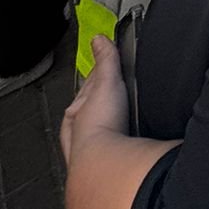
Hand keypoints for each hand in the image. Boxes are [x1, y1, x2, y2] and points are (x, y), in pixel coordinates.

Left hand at [60, 34, 128, 167]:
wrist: (105, 165)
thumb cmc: (100, 125)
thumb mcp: (106, 83)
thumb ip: (105, 61)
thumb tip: (98, 39)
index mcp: (76, 115)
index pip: (85, 93)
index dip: (95, 82)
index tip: (104, 73)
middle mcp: (81, 138)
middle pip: (90, 118)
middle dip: (98, 110)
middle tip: (113, 99)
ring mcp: (93, 155)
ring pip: (100, 139)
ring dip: (109, 131)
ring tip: (125, 124)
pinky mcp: (109, 169)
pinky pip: (114, 155)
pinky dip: (121, 149)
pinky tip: (132, 147)